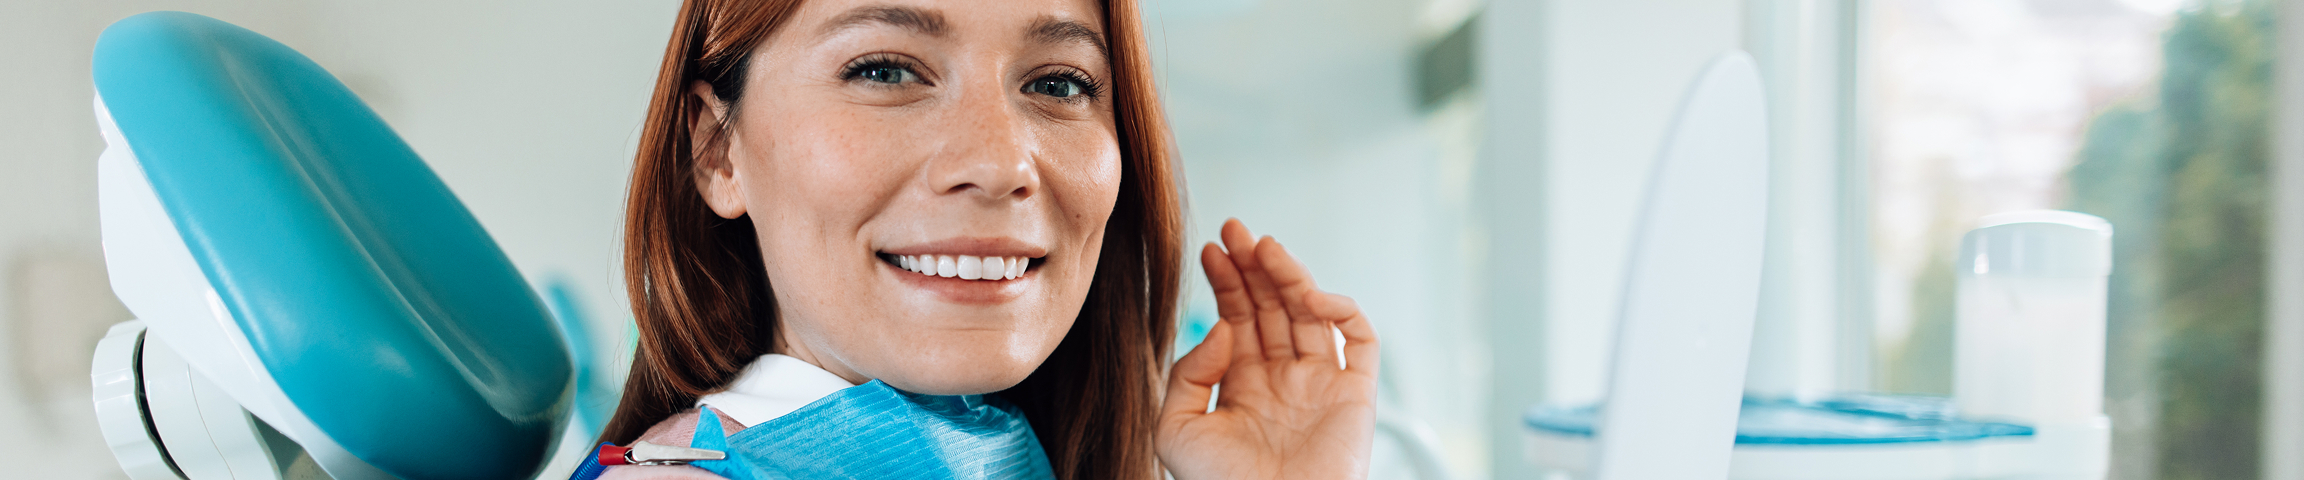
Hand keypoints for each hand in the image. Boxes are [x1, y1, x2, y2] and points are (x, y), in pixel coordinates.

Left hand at [1156, 219, 1380, 479]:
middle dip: (1254, 265)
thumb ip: (1187, 372)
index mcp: (1243, 386)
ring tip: (1264, 247)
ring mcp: (1322, 384)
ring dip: (1289, 275)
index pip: (1237, 319)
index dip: (1226, 281)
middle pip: (1272, 306)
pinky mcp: (1357, 394)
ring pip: (1312, 313)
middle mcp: (1284, 379)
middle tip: (1236, 229)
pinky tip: (1308, 295)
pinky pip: (1361, 340)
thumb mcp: (1175, 429)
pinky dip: (1341, 309)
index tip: (1210, 248)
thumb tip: (1223, 327)